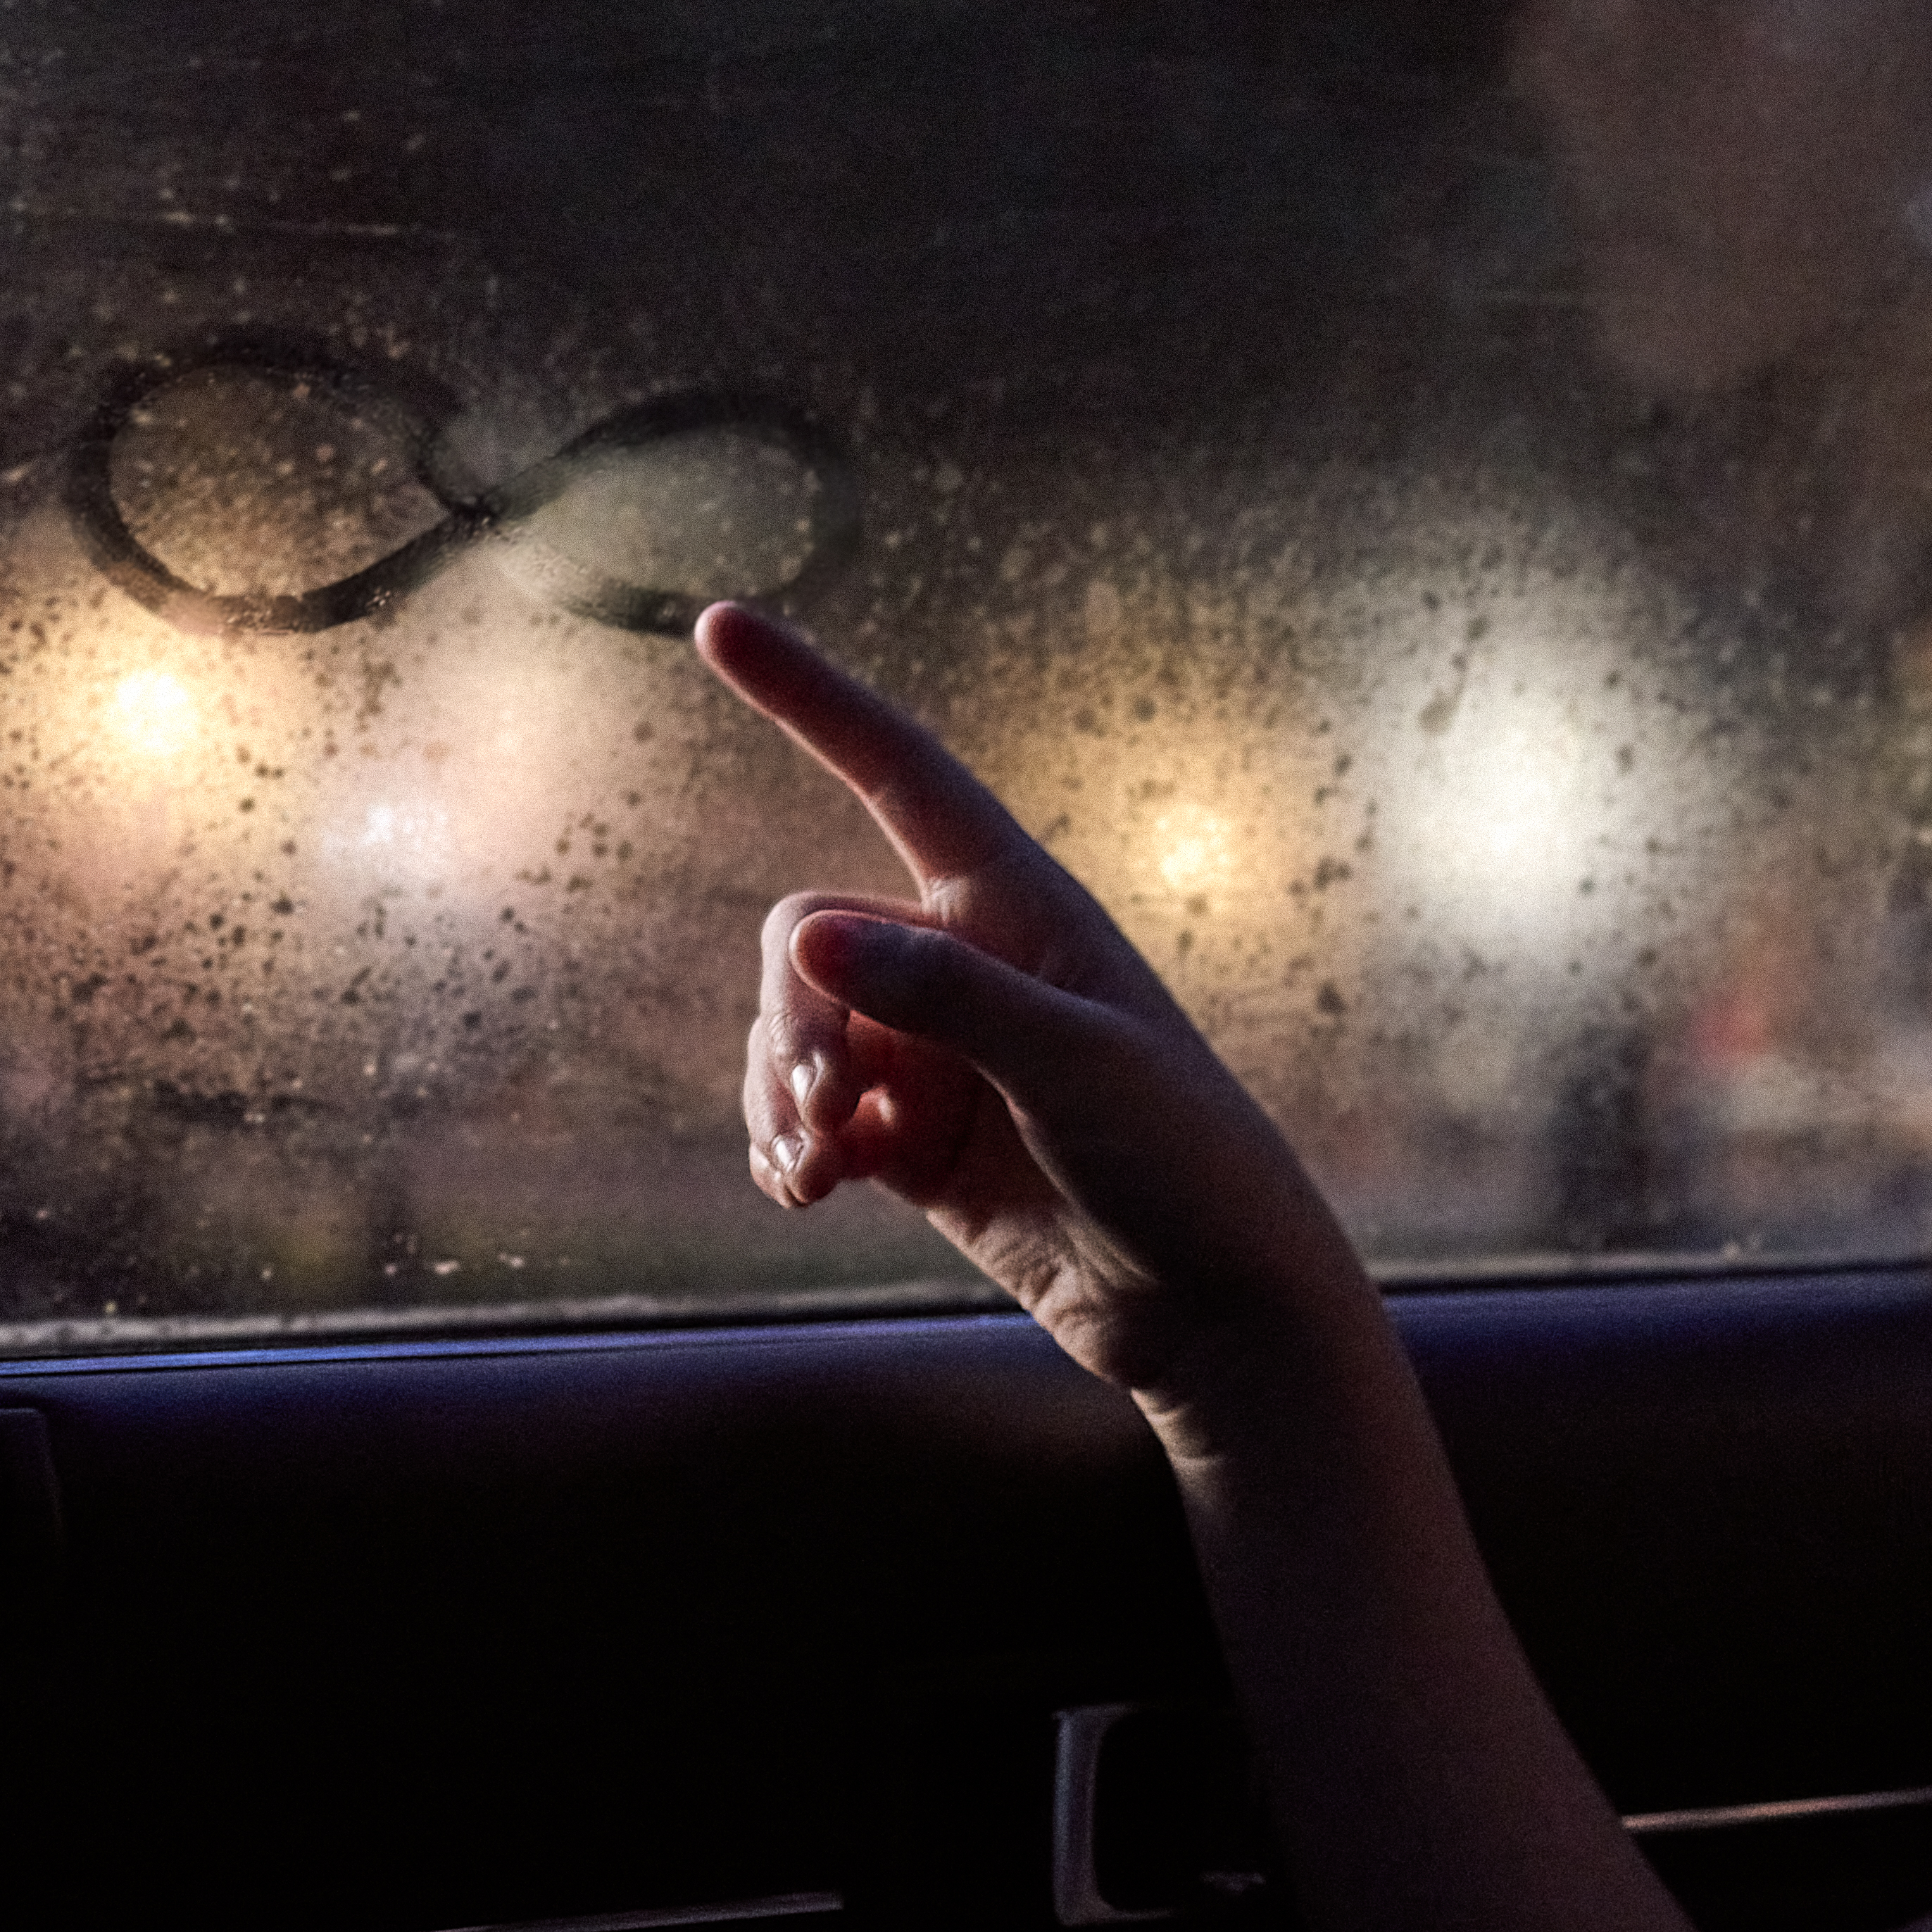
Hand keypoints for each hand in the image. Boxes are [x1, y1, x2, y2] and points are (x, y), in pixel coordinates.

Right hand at [699, 600, 1371, 1438]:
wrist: (1215, 1309)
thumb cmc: (1182, 1165)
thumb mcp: (1080, 1070)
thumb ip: (950, 997)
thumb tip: (811, 933)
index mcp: (1022, 907)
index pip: (897, 772)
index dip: (809, 697)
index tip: (716, 622)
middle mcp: (969, 964)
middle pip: (804, 939)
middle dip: (793, 1021)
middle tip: (828, 1116)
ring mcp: (935, 1052)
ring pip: (791, 1032)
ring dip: (781, 1095)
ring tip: (816, 1172)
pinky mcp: (912, 1139)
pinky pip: (802, 1115)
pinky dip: (787, 1148)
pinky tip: (807, 1193)